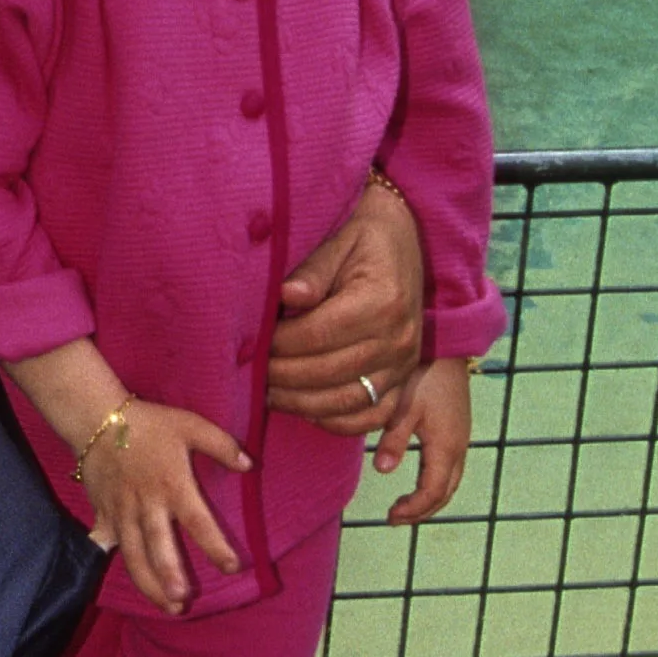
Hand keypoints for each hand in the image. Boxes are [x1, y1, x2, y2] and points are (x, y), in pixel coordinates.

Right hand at [84, 402, 247, 615]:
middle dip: (169, 574)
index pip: (198, 520)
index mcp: (173, 484)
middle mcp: (146, 503)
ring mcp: (121, 512)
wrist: (98, 418)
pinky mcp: (103, 513)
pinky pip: (104, 541)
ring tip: (167, 605)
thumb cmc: (150, 423)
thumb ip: (222, 445)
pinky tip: (112, 577)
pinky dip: (107, 558)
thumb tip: (250, 465)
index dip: (215, 545)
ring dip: (148, 582)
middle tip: (182, 601)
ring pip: (133, 553)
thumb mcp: (190, 424)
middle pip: (158, 544)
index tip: (232, 567)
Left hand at [269, 176, 424, 427]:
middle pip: (329, 373)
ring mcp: (404, 363)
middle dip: (282, 378)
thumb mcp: (339, 238)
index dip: (279, 344)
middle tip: (249, 374)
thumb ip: (312, 270)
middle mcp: (398, 339)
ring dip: (302, 405)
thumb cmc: (365, 234)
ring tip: (268, 395)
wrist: (408, 235)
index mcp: (381, 302)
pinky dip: (337, 422)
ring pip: (347, 401)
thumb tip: (285, 296)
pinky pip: (372, 415)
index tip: (250, 344)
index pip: (317, 335)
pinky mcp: (405, 378)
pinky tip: (306, 410)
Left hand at [369, 357, 472, 525]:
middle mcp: (458, 448)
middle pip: (444, 494)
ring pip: (450, 483)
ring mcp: (461, 440)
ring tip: (405, 507)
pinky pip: (451, 469)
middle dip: (421, 511)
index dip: (412, 509)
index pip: (431, 492)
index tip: (390, 516)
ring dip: (429, 499)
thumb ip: (394, 440)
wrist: (446, 349)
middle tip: (395, 518)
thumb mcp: (404, 407)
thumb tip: (382, 470)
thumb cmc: (423, 375)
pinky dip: (435, 483)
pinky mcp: (458, 431)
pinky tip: (418, 481)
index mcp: (446, 446)